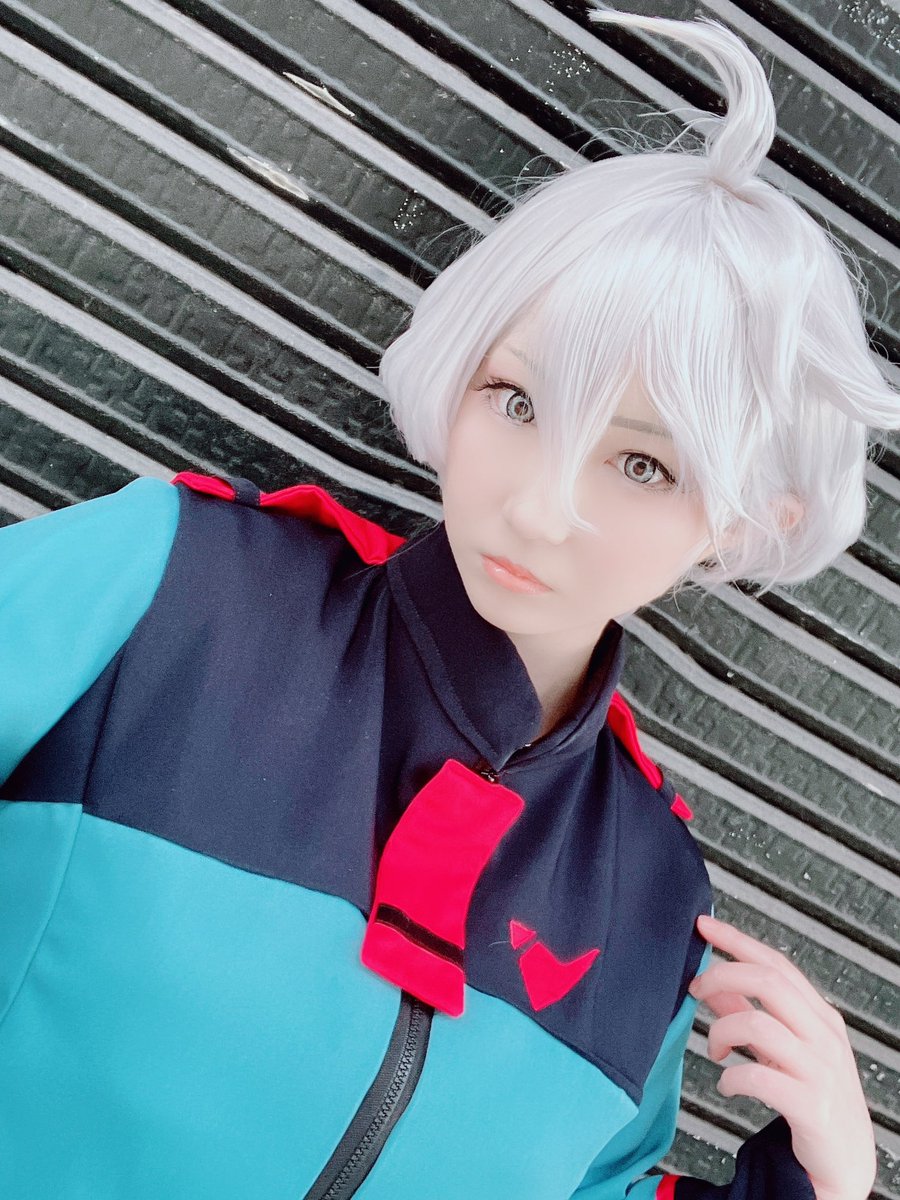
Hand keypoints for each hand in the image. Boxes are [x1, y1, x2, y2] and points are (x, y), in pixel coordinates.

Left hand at [688, 913, 876, 1199]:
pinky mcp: (812, 1107)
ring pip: (759, 1025)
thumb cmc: (812, 1102)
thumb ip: (749, 1015)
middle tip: (695, 989)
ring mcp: (821, 1070)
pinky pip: (759, 1077)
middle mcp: (824, 1037)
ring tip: (714, 1049)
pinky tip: (727, 1085)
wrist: (844, 1168)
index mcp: (819, 1017)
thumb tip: (713, 985)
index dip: (737, 940)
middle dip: (722, 976)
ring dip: (721, 1031)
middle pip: (769, 982)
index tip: (703, 925)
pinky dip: (732, 1077)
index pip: (776, 964)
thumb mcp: (781, 1051)